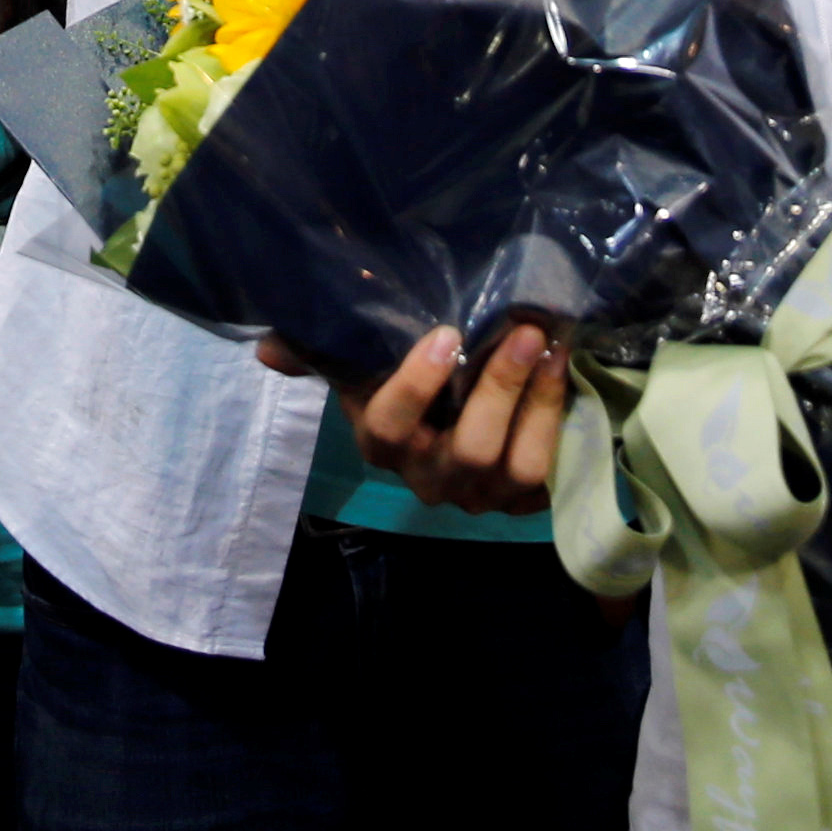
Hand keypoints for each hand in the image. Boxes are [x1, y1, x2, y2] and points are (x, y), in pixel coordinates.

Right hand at [272, 320, 566, 514]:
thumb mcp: (361, 368)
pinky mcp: (523, 499)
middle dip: (500, 387)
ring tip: (552, 348)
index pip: (390, 426)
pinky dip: (559, 422)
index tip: (445, 334)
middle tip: (524, 331)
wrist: (454, 426)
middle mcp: (430, 479)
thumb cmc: (404, 387)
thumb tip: (265, 346)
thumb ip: (317, 352)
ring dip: (537, 405)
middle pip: (469, 449)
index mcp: (383, 445)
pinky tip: (565, 373)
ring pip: (517, 465)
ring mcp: (480, 494)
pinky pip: (548, 472)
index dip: (417, 386)